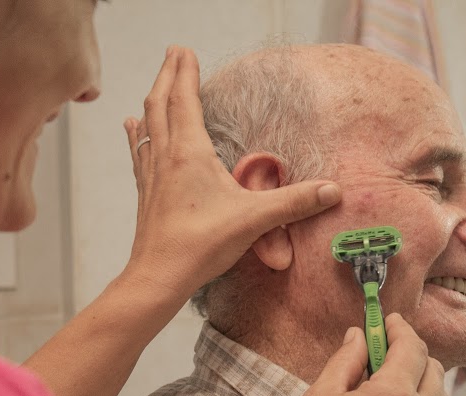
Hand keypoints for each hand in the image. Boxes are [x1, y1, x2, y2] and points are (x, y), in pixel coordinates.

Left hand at [122, 46, 341, 297]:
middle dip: (167, 74)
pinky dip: (138, 133)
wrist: (159, 276)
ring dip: (153, 98)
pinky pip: (140, 151)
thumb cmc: (201, 245)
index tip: (185, 50)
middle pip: (161, 104)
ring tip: (156, 82)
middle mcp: (166, 157)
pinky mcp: (146, 193)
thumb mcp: (254, 219)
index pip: (185, 100)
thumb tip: (333, 191)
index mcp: (190, 154)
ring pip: (148, 125)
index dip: (185, 72)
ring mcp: (152, 175)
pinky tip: (132, 127)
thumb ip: (295, 202)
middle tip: (172, 51)